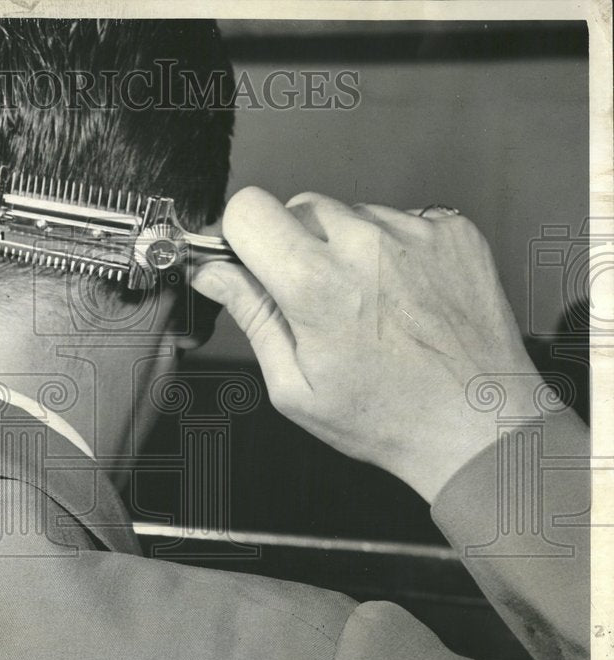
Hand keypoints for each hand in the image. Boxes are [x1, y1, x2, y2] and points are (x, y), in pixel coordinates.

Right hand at [192, 188, 541, 502]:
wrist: (477, 423)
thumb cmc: (389, 417)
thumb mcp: (294, 384)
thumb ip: (250, 315)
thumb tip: (213, 274)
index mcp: (316, 284)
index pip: (248, 209)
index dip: (241, 235)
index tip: (250, 259)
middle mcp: (366, 246)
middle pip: (298, 205)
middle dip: (293, 243)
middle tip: (315, 296)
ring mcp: (415, 232)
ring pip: (350, 212)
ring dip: (346, 245)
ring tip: (369, 302)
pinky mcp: (453, 230)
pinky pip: (400, 218)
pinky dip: (393, 247)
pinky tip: (403, 294)